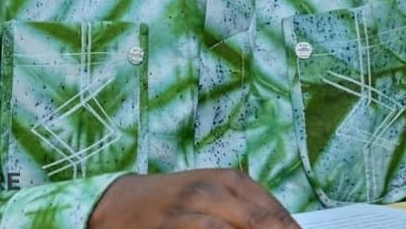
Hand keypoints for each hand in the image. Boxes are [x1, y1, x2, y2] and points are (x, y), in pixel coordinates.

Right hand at [87, 169, 300, 228]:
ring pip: (234, 228)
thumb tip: (285, 226)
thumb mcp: (213, 194)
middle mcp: (211, 192)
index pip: (274, 212)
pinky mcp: (172, 228)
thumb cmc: (174, 201)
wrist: (120, 204)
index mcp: (230, 181)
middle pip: (260, 220)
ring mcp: (190, 212)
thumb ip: (248, 210)